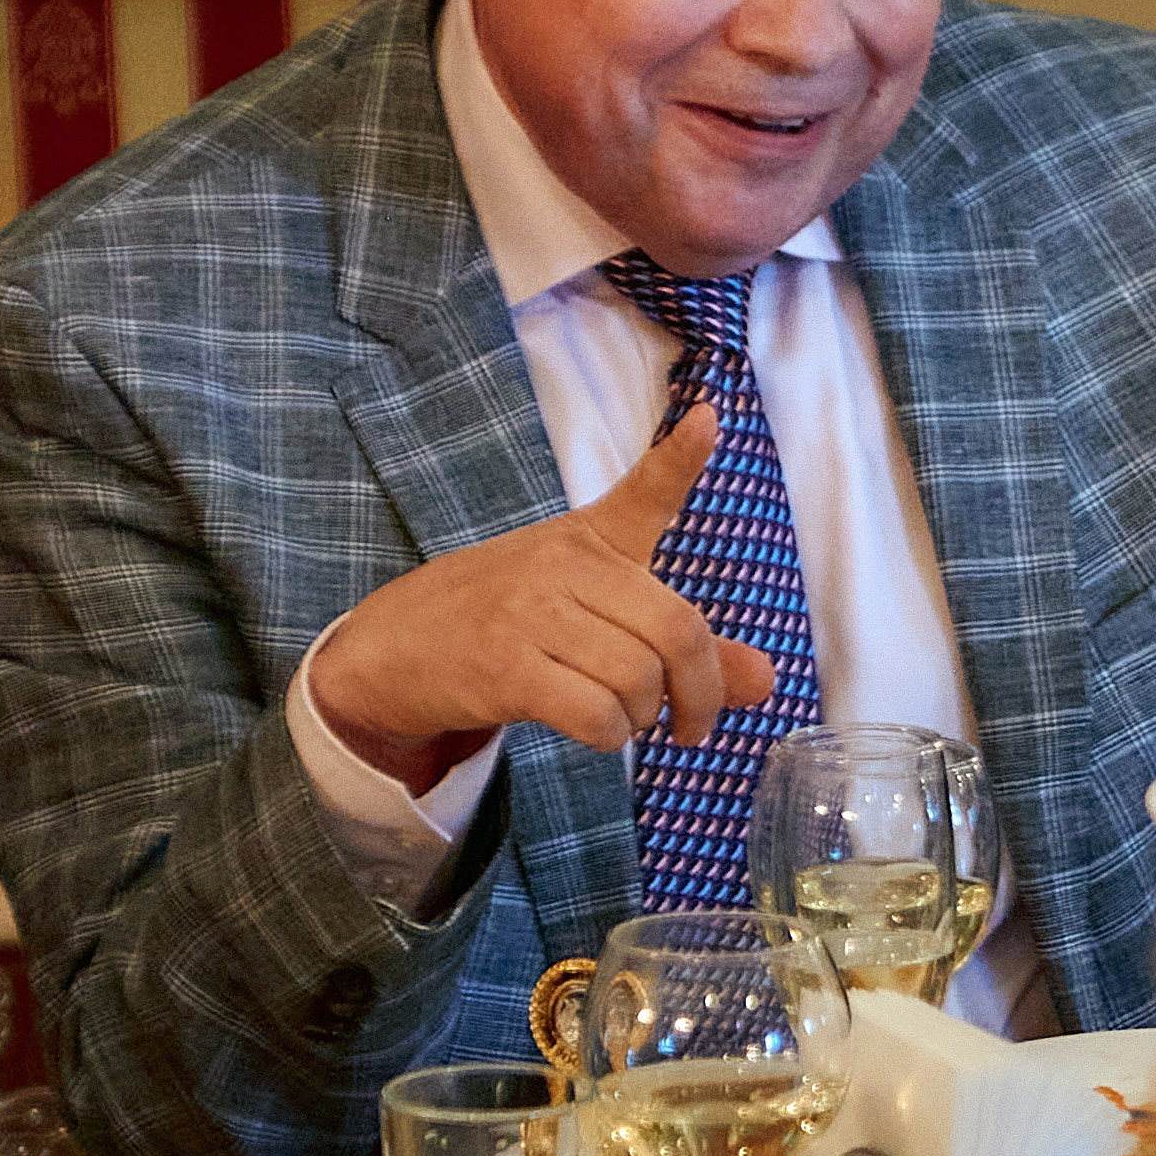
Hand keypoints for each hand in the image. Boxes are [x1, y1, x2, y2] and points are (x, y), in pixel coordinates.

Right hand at [309, 401, 775, 791]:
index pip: (641, 494)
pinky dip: (610, 738)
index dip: (679, 458)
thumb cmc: (499, 623)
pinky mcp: (502, 667)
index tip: (710, 417)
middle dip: (701, 692)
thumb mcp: (588, 615)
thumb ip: (681, 647)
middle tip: (693, 722)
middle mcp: (561, 566)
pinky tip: (595, 731)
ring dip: (644, 718)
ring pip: (638, 679)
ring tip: (623, 717)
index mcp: (584, 540)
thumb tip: (765, 681)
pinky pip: (594, 715)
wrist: (390, 650)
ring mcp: (528, 614)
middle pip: (675, 630)